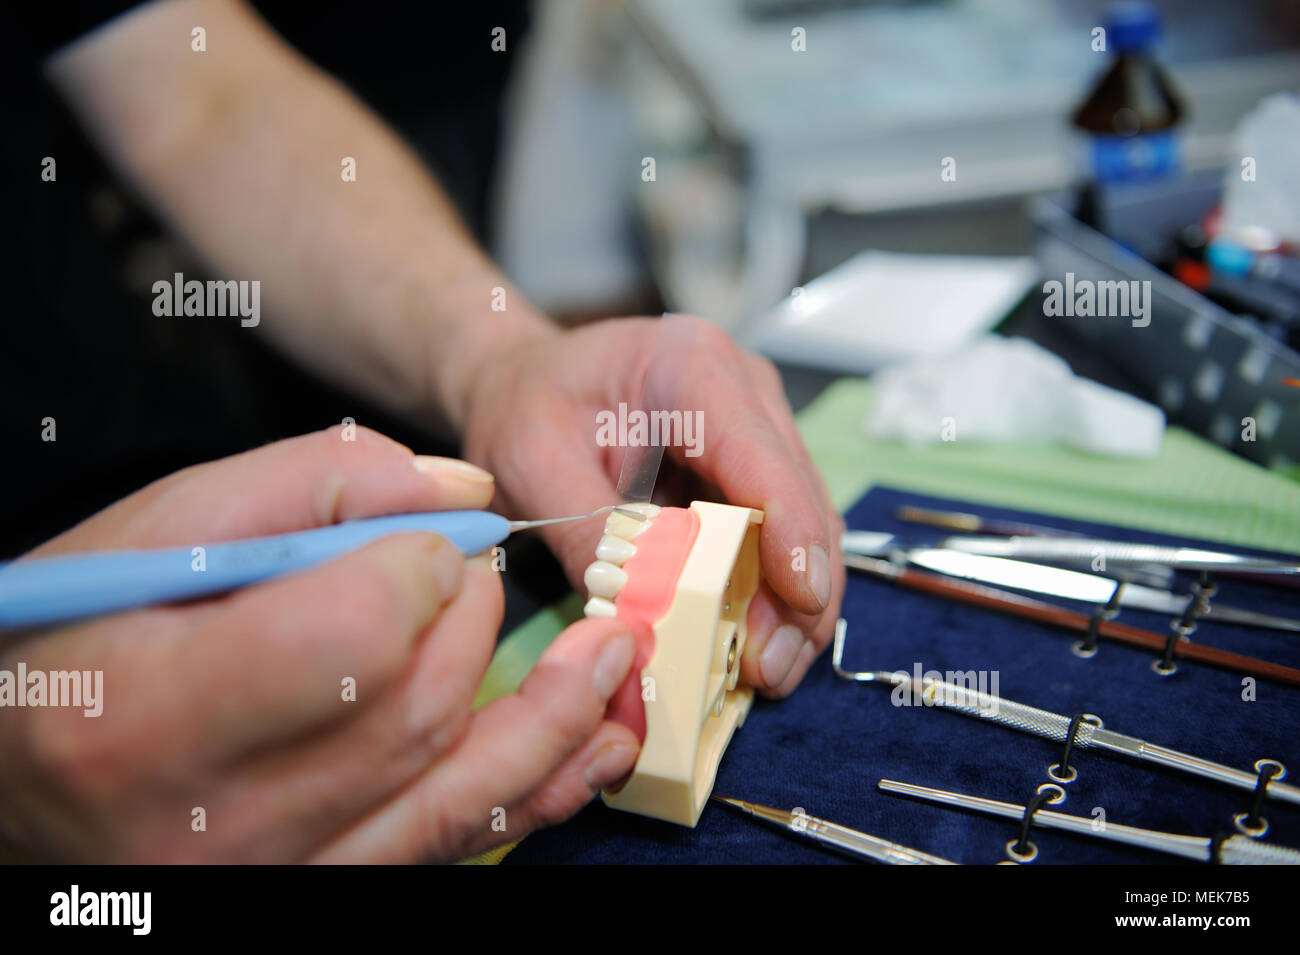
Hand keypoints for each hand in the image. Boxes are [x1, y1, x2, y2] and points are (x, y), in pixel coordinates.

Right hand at [0, 426, 639, 861]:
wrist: (23, 779)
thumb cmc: (74, 644)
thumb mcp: (156, 533)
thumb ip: (309, 486)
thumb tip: (460, 493)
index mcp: (152, 714)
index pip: (349, 641)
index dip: (415, 571)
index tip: (421, 543)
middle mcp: (213, 825)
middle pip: (413, 711)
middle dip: (472, 622)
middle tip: (467, 571)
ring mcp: (272, 878)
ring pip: (454, 794)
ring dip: (553, 715)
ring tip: (612, 652)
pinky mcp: (320, 894)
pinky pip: (451, 847)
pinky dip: (535, 789)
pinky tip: (591, 743)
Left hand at [462, 315, 845, 705]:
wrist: (522, 383)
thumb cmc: (525, 409)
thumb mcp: (533, 468)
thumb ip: (586, 535)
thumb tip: (638, 619)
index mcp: (691, 368)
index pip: (760, 454)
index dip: (790, 529)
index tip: (801, 601)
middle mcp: (743, 390)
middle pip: (798, 496)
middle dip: (797, 588)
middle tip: (770, 668)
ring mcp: (757, 427)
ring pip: (803, 521)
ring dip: (793, 601)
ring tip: (768, 671)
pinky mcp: (753, 466)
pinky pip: (780, 532)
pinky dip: (773, 591)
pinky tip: (753, 644)